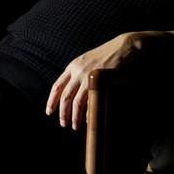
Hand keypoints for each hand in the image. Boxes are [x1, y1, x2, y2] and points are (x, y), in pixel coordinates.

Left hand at [45, 30, 173, 130]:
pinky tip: (89, 120)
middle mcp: (78, 71)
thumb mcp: (87, 61)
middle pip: (65, 98)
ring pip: (77, 103)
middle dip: (63, 114)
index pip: (57, 86)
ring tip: (75, 126)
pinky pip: (92, 102)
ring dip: (75, 117)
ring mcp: (89, 76)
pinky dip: (89, 114)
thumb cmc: (107, 56)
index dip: (51, 101)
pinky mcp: (101, 81)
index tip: (49, 112)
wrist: (124, 47)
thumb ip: (78, 74)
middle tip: (65, 124)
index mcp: (72, 66)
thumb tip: (71, 93)